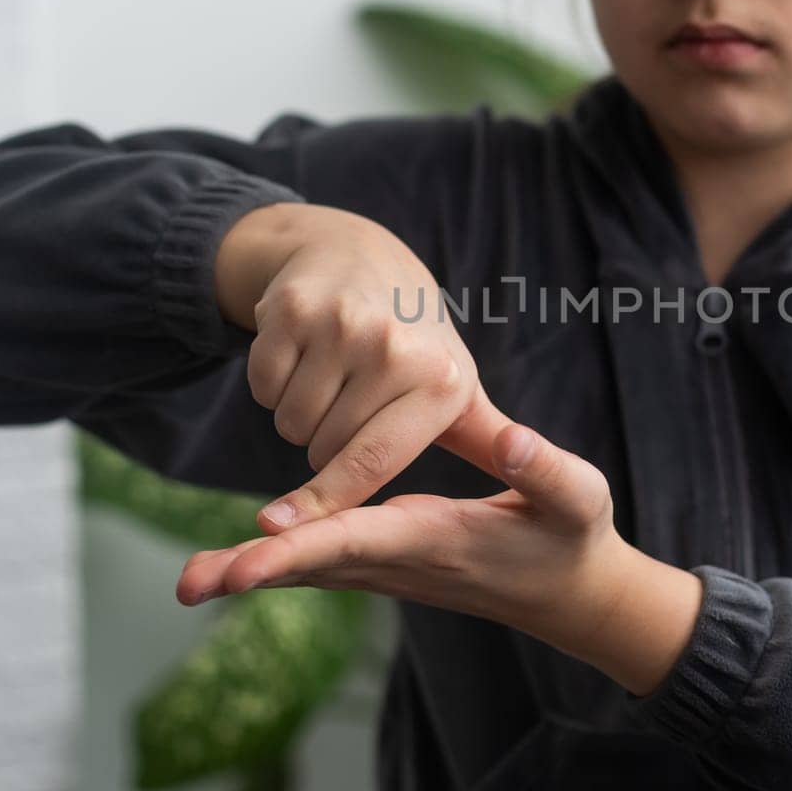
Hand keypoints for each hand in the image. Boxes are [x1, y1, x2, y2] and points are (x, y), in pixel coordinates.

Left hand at [174, 422, 640, 661]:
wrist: (574, 595)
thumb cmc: (575, 539)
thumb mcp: (579, 498)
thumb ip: (547, 469)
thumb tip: (512, 440)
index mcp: (440, 539)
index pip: (363, 539)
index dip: (305, 545)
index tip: (252, 554)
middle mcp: (405, 561)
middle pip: (318, 567)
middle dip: (253, 572)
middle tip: (190, 583)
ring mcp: (393, 569)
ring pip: (312, 571)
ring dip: (250, 573)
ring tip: (189, 580)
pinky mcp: (388, 564)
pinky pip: (322, 565)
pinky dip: (274, 565)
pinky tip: (232, 567)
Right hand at [215, 203, 510, 531]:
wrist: (361, 257)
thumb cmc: (413, 341)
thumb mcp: (456, 385)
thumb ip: (487, 440)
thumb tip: (529, 477)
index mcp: (440, 379)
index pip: (373, 462)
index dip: (328, 502)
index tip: (286, 533)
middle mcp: (393, 350)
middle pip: (323, 451)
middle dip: (326, 444)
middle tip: (350, 400)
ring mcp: (340, 324)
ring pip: (289, 423)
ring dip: (298, 414)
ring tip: (330, 376)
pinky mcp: (292, 308)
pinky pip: (262, 387)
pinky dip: (271, 384)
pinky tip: (302, 354)